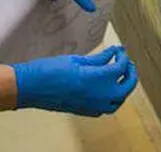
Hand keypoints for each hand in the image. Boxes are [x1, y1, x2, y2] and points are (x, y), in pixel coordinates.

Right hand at [12, 46, 136, 115]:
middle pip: (127, 86)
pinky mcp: (85, 111)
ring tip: (121, 76)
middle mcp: (99, 95)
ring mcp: (93, 105)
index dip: (123, 56)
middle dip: (130, 73)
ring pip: (119, 100)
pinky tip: (108, 89)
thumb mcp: (76, 59)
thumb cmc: (49, 71)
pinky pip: (107, 107)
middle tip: (127, 62)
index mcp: (97, 79)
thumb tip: (113, 52)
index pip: (120, 67)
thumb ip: (99, 58)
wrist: (30, 88)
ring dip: (124, 88)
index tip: (120, 49)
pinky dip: (113, 99)